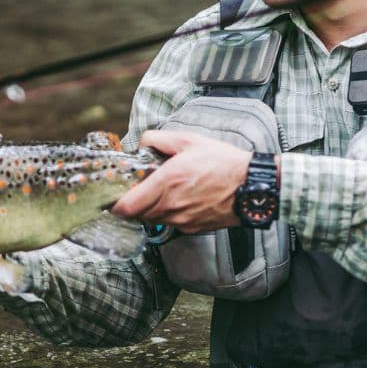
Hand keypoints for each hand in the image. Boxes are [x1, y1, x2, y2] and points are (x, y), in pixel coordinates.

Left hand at [111, 130, 251, 233]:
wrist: (251, 186)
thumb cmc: (224, 163)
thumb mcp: (188, 140)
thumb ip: (158, 139)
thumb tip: (141, 144)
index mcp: (167, 182)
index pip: (126, 206)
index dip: (115, 202)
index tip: (115, 193)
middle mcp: (171, 205)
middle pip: (136, 215)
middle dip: (133, 202)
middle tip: (139, 187)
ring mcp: (182, 219)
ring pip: (152, 219)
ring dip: (150, 208)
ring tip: (162, 190)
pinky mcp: (192, 228)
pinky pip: (170, 222)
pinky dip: (168, 213)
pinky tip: (180, 198)